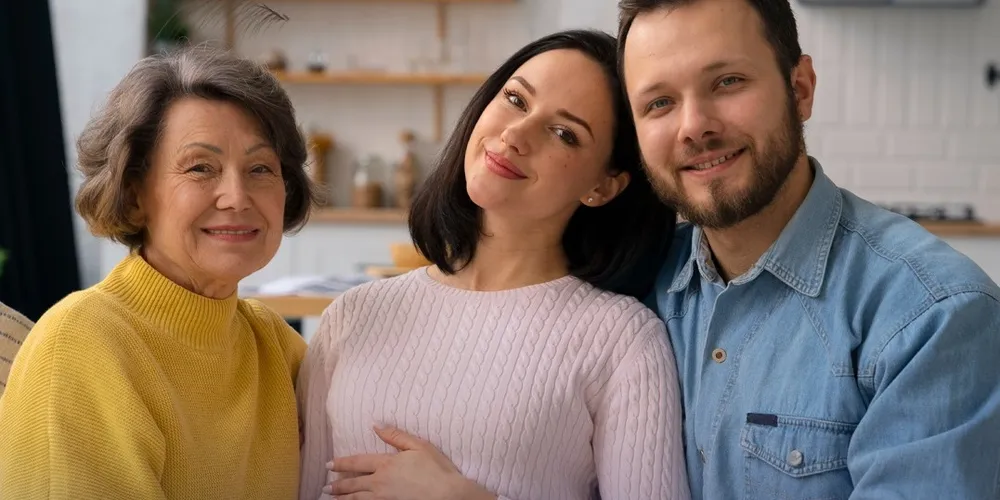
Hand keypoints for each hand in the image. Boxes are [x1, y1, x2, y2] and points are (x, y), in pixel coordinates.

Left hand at [324, 426, 496, 499]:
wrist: (447, 494)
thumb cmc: (437, 469)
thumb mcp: (419, 445)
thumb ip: (396, 436)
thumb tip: (376, 426)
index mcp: (386, 464)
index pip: (358, 462)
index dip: (341, 463)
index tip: (329, 464)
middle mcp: (380, 482)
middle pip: (353, 483)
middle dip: (338, 484)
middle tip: (326, 486)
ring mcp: (384, 498)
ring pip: (357, 499)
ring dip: (343, 498)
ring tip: (332, 498)